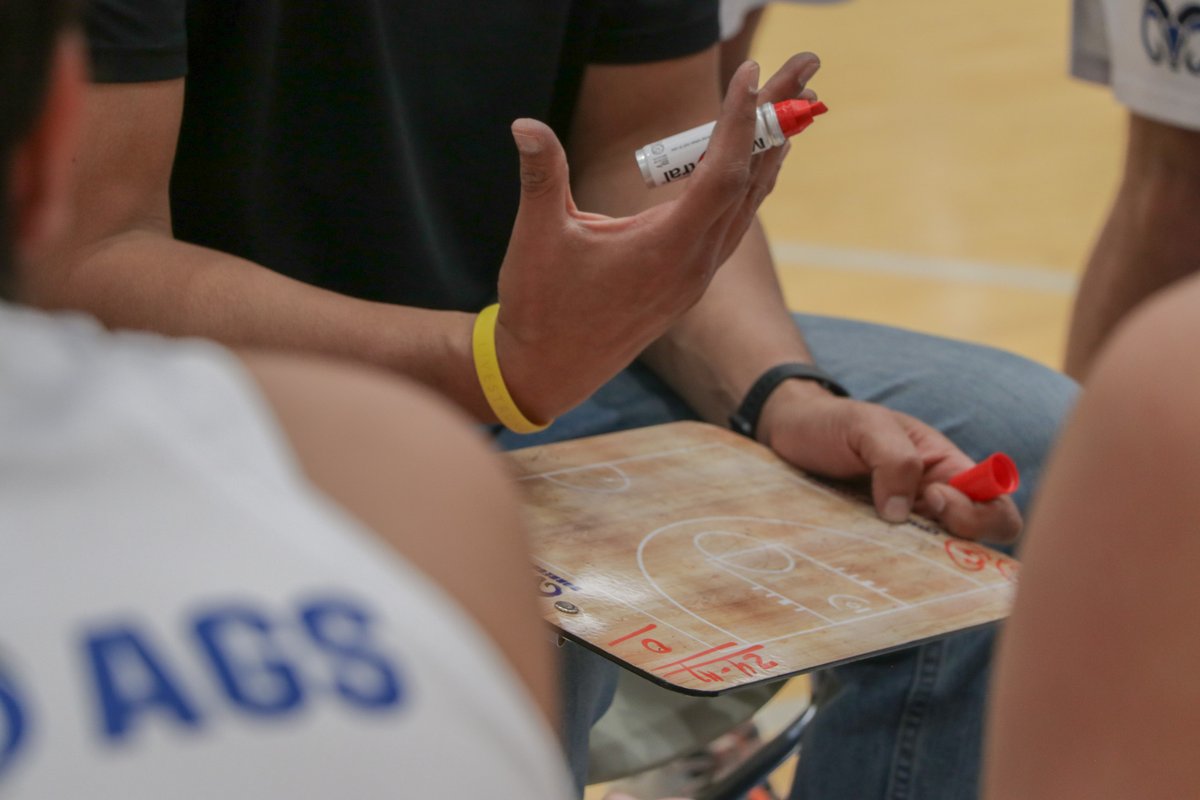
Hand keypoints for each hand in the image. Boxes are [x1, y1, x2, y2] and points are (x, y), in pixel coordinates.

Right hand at [494, 58, 813, 422]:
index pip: (722, 172)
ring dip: (768, 153)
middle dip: (776, 120)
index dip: (739, 119)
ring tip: (790, 107)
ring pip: (747, 206)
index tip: (750, 73)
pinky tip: (751, 167)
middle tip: (807, 69)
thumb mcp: (538, 237)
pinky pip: (731, 225)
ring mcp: (695, 277)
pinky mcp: (686, 284)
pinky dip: (747, 187)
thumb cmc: (542, 307)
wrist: (547, 371)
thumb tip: (525, 124)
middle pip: (750, 180)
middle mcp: (695, 264)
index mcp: (668, 249)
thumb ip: (541, 176)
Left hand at [758, 381, 1022, 542]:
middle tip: (904, 519)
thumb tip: (901, 514)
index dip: (980, 512)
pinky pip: (896, 564)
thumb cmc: (834, 422)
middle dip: (957, 538)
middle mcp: (935, 502)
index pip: (997, 504)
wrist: (790, 434)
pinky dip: (888, 566)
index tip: (934, 497)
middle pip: (977, 541)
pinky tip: (861, 556)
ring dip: (917, 558)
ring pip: (935, 559)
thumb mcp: (866, 426)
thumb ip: (894, 460)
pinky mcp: (876, 542)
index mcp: (946, 468)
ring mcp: (906, 525)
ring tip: (876, 536)